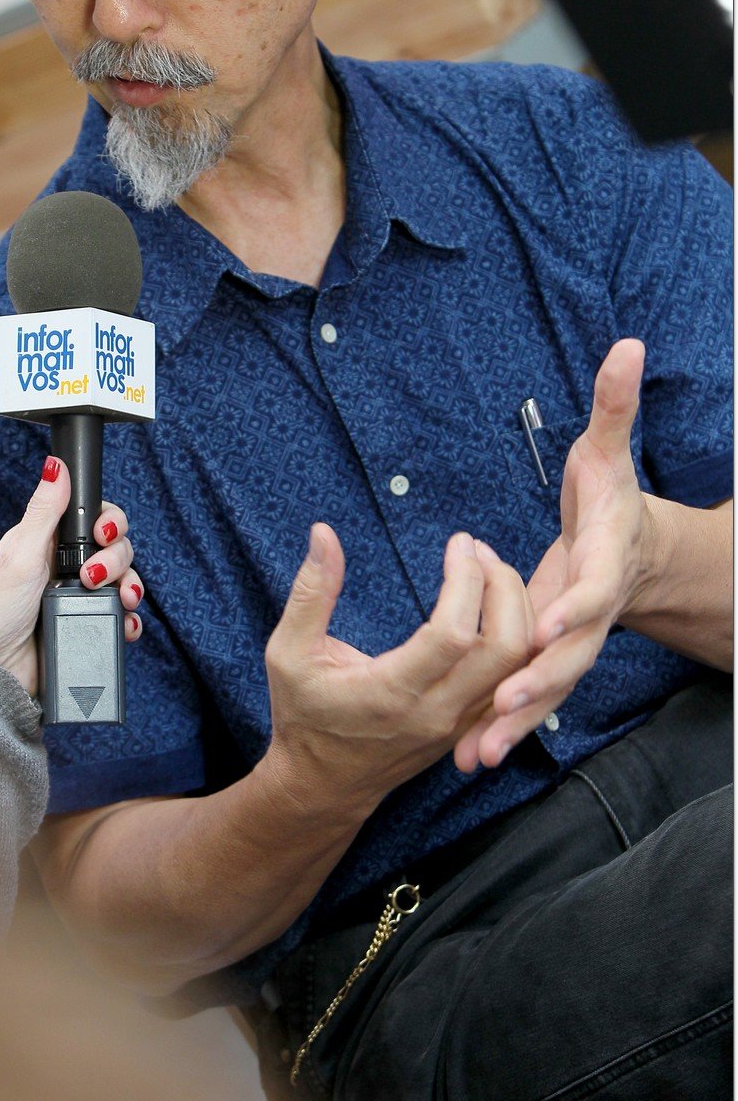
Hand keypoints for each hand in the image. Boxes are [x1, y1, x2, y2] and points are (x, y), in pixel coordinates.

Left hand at [0, 456, 143, 694]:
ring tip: (120, 600)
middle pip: (116, 548)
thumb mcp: (20, 555)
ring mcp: (80, 595)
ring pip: (125, 579)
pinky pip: (122, 614)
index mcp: (49, 542)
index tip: (103, 535)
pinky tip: (125, 622)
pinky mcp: (88, 622)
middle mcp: (67, 565)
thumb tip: (54, 467)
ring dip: (131, 586)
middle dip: (116, 560)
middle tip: (93, 577)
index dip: (108, 523)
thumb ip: (43, 512)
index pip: (94, 519)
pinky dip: (129, 618)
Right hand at [263, 524, 532, 814]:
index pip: (454, 634)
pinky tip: (497, 606)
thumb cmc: (302, 716)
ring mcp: (459, 725)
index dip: (466, 581)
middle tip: (480, 551)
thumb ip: (310, 593)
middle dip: (504, 588)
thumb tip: (323, 533)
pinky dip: (519, 640)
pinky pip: (515, 683)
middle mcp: (436, 712)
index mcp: (393, 692)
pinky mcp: (469, 728)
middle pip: (506, 649)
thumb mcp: (289, 653)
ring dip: (517, 611)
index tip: (458, 542)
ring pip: (520, 668)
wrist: (323, 788)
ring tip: (489, 571)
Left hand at [454, 338, 649, 769]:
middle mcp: (589, 613)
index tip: (548, 624)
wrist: (632, 553)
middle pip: (570, 655)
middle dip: (537, 684)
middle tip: (503, 710)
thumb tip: (629, 345)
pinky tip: (468, 756)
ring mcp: (572, 643)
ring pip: (547, 690)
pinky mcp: (550, 660)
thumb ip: (616, 406)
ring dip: (514, 723)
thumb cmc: (610, 499)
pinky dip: (502, 727)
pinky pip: (528, 699)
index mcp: (602, 564)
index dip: (574, 607)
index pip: (592, 589)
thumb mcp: (610, 450)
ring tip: (476, 756)